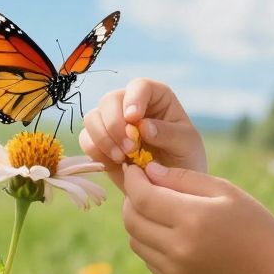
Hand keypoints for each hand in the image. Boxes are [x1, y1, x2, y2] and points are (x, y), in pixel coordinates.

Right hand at [79, 79, 206, 192]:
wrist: (170, 186)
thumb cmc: (184, 159)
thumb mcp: (186, 145)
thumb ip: (168, 134)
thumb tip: (143, 126)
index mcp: (155, 97)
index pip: (139, 86)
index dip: (133, 99)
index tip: (134, 119)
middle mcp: (130, 104)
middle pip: (109, 100)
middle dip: (115, 124)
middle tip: (130, 149)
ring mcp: (112, 122)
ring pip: (92, 118)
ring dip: (104, 138)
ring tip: (122, 158)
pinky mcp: (100, 142)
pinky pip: (86, 139)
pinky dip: (96, 151)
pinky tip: (115, 163)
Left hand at [119, 161, 273, 273]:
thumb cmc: (253, 225)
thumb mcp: (225, 191)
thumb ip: (184, 178)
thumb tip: (149, 170)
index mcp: (192, 218)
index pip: (143, 197)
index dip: (133, 179)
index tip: (134, 168)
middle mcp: (178, 247)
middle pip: (132, 220)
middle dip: (130, 199)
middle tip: (142, 186)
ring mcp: (174, 269)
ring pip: (135, 240)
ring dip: (137, 220)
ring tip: (154, 208)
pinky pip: (147, 257)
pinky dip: (148, 240)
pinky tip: (166, 230)